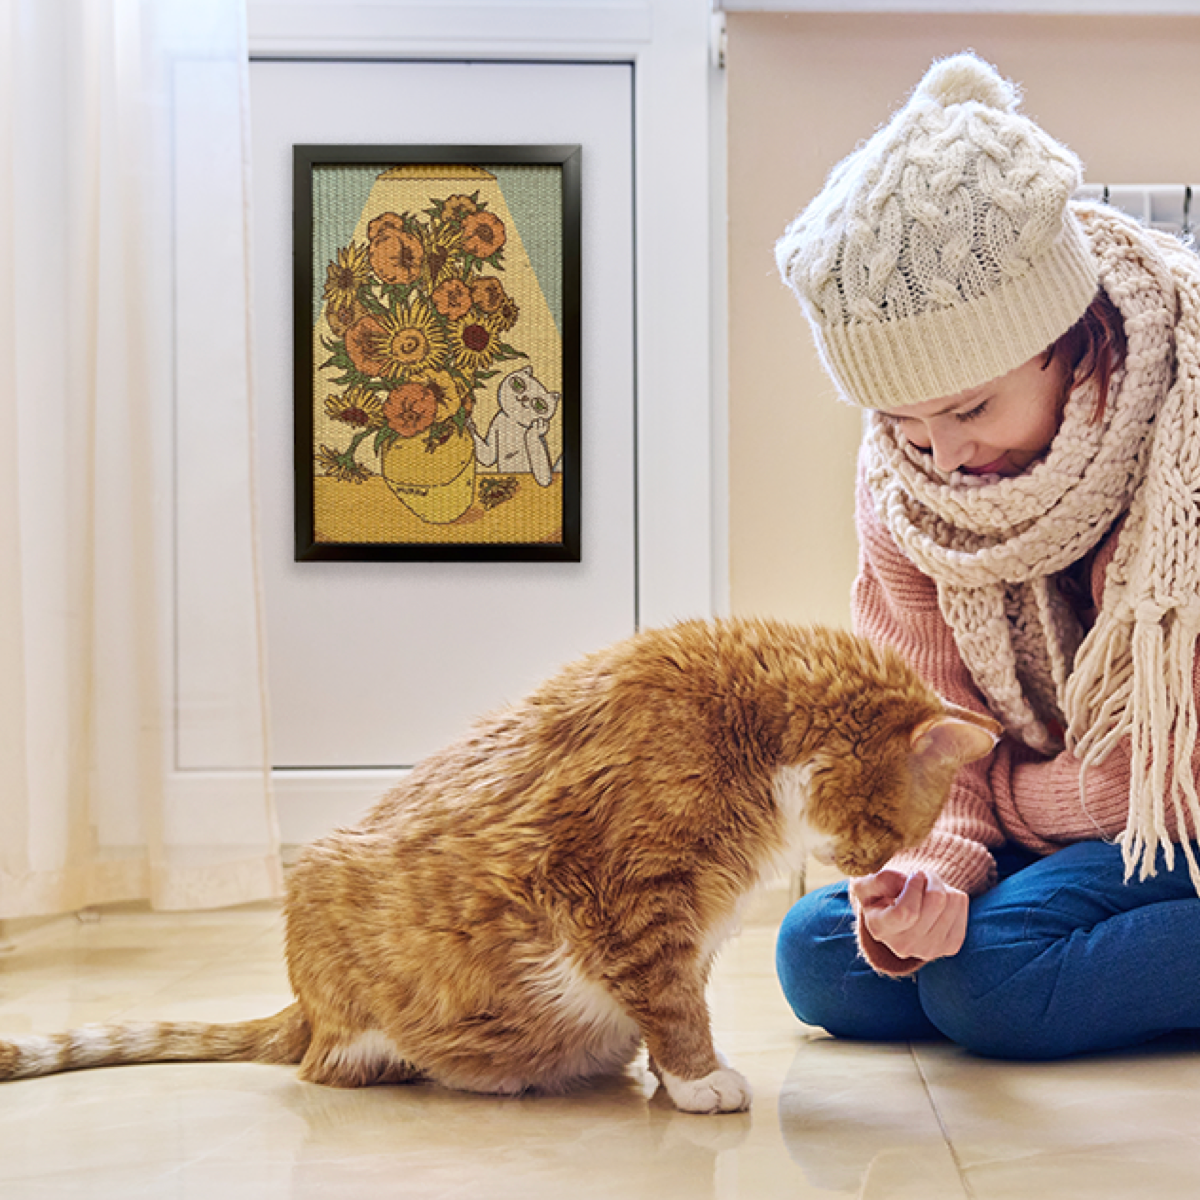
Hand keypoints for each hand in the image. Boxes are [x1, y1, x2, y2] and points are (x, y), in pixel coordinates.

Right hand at [848, 869, 967, 963]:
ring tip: (928, 889)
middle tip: (922, 876)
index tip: (914, 874)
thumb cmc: (880, 896)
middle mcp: (903, 946)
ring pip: (952, 903)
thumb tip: (903, 880)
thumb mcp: (867, 884)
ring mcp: (929, 950)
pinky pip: (962, 908)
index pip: (906, 912)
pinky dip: (953, 897)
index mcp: (880, 929)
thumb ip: (878, 880)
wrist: (898, 914)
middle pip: (935, 902)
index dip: (914, 887)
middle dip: (931, 879)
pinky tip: (939, 902)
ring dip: (943, 887)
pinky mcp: (949, 947)